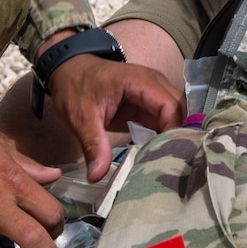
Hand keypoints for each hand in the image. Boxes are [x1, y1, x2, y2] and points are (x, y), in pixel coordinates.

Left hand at [47, 54, 185, 182]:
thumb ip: (93, 145)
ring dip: (174, 136)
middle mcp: (153, 84)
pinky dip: (166, 136)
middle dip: (179, 136)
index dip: (173, 131)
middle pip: (180, 110)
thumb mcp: (81, 118)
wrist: (67, 70)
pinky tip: (161, 156)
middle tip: (173, 165)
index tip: (168, 158)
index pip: (170, 106)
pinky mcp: (148, 104)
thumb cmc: (74, 87)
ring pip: (176, 115)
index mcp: (139, 81)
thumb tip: (97, 177)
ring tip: (170, 164)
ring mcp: (152, 93)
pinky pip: (165, 119)